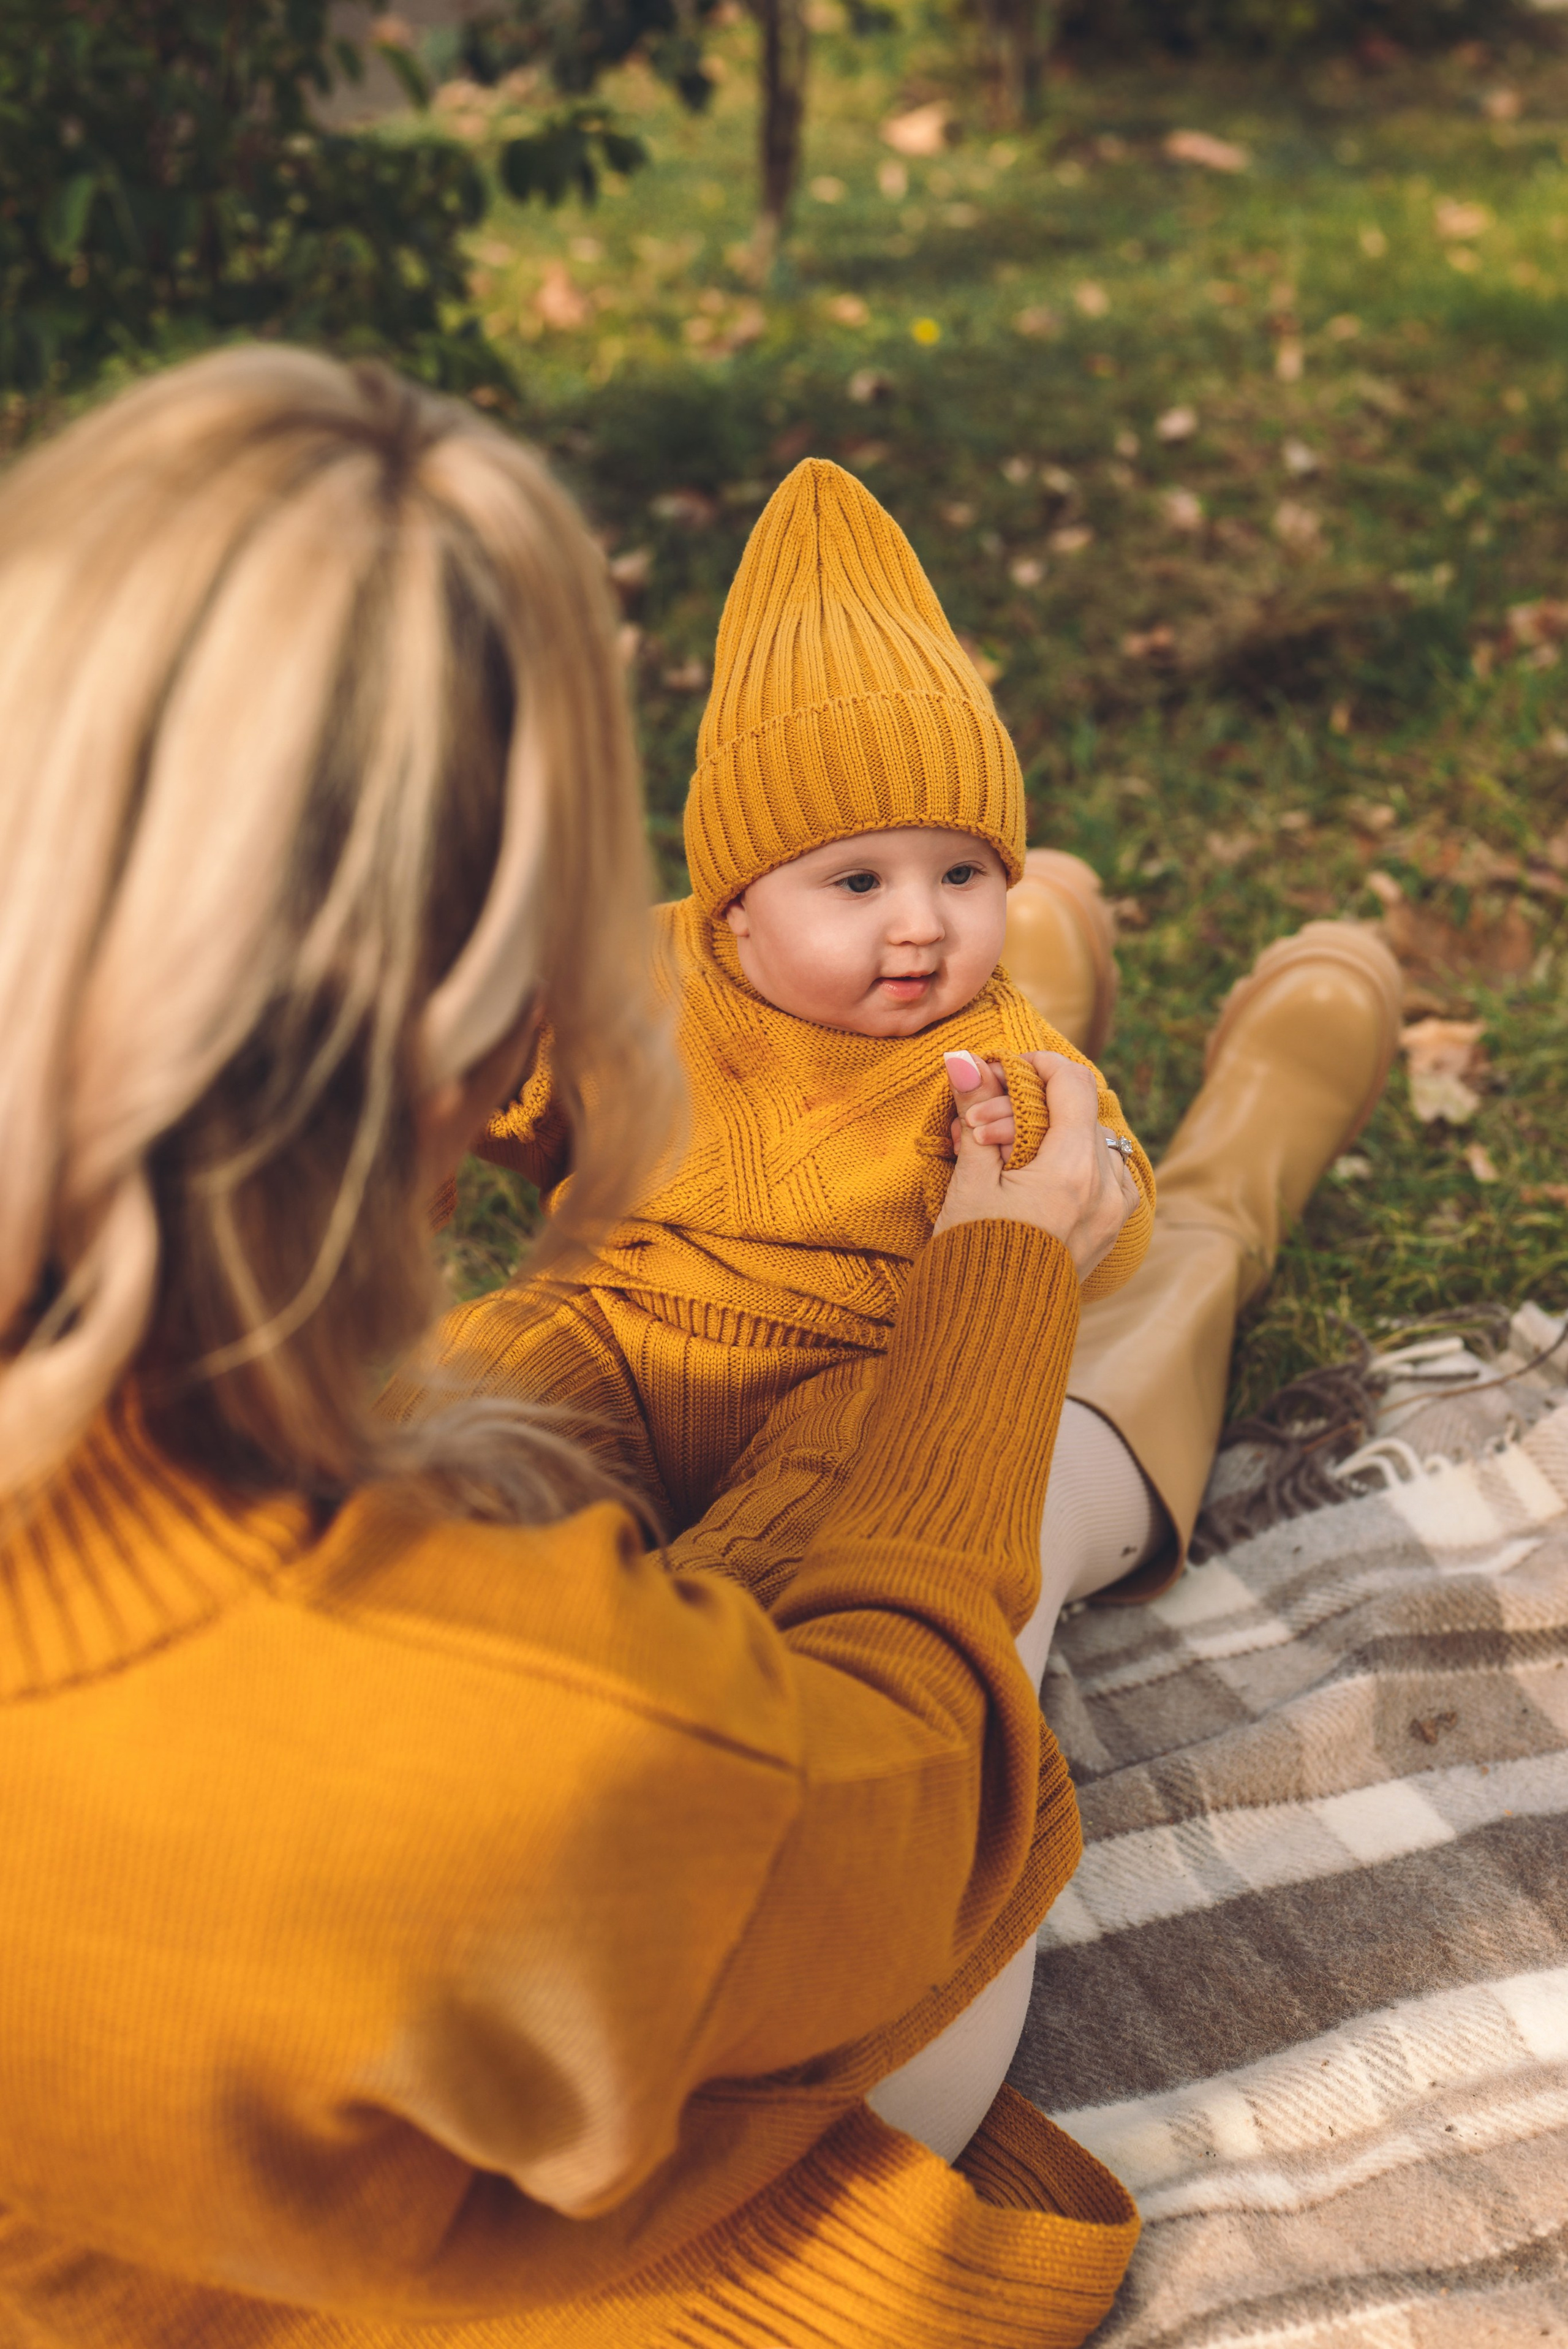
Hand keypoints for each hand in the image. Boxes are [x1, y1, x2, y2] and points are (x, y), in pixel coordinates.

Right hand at [932, 1049, 1138, 1279]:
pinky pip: (1102, 1174)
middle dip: (1028, 1105)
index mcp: (1073, 1170)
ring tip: (996, 1154)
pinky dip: (1069, 1162)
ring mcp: (1114, 1212)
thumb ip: (974, 1114)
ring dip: (1047, 1134)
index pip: (1073, 1084)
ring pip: (1092, 1142)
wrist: (990, 1333)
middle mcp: (1106, 1188)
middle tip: (978, 1125)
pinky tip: (1030, 1176)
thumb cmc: (974, 1260)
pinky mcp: (1110, 1230)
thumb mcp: (969, 1182)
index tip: (1001, 1070)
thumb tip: (963, 1061)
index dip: (1037, 1064)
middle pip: (1080, 1112)